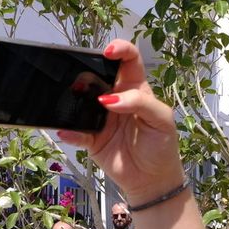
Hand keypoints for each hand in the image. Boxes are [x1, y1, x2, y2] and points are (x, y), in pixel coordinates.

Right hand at [56, 40, 184, 206]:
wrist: (153, 179)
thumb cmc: (161, 145)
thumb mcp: (162, 120)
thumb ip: (141, 103)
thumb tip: (109, 99)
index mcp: (136, 89)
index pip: (128, 60)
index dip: (120, 50)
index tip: (109, 52)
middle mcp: (115, 99)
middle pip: (98, 75)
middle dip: (88, 70)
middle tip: (83, 75)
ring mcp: (100, 118)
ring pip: (82, 101)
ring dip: (74, 98)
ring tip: (72, 99)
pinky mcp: (91, 139)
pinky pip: (76, 132)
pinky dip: (70, 132)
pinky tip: (67, 131)